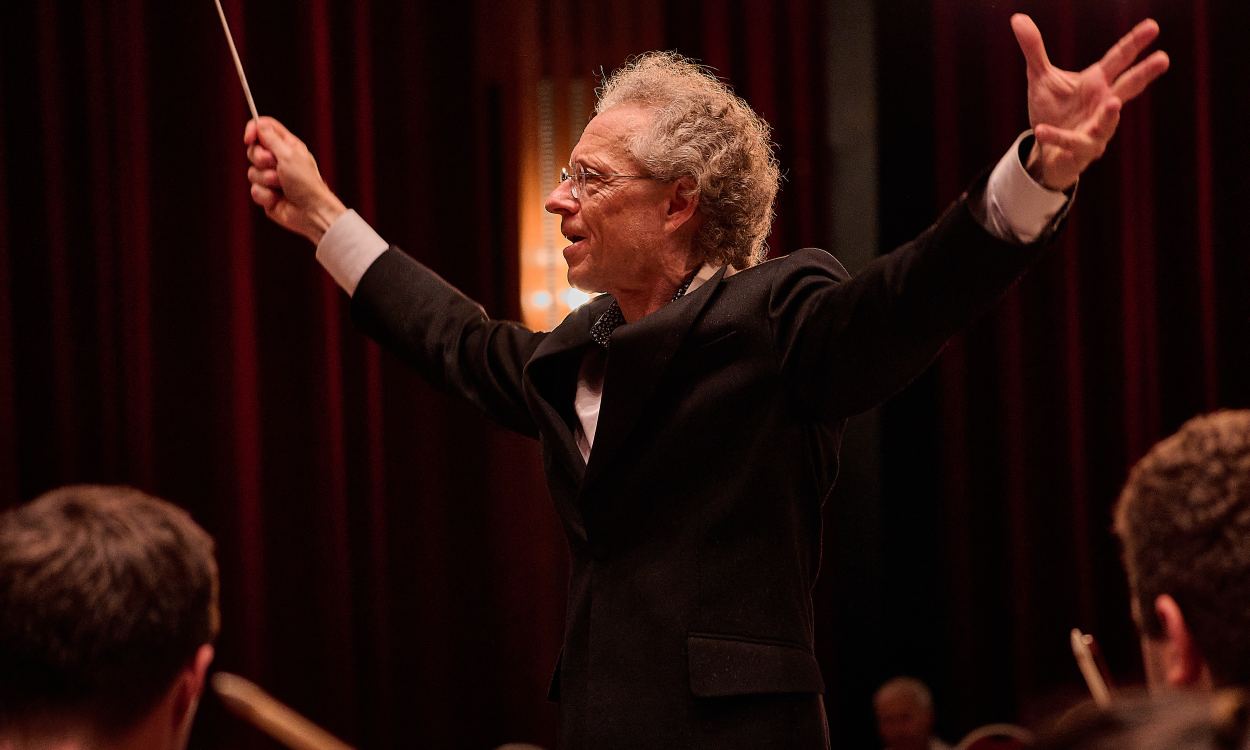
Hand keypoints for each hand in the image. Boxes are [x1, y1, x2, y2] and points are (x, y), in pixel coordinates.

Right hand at [244, 116, 346, 243]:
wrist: (311, 212)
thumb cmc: (306, 183)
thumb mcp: (289, 155)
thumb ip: (271, 139)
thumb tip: (259, 124)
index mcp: (287, 146)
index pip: (264, 128)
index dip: (253, 130)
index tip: (248, 138)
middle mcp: (278, 160)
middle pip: (253, 150)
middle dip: (260, 159)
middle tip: (274, 165)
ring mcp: (271, 178)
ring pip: (251, 172)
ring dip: (266, 179)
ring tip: (281, 186)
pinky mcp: (267, 195)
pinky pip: (254, 190)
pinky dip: (265, 195)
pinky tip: (277, 199)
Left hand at [1012, 14, 1169, 190]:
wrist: (1046, 150)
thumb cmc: (1053, 110)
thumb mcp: (1040, 77)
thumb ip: (1034, 49)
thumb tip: (1018, 18)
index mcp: (1098, 82)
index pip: (1119, 58)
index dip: (1135, 42)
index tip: (1153, 26)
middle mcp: (1102, 104)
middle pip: (1128, 86)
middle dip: (1144, 73)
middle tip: (1164, 58)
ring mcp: (1096, 129)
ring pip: (1107, 122)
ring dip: (1111, 114)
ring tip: (1114, 103)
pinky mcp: (1080, 150)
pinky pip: (1069, 143)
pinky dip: (1056, 136)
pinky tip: (1040, 130)